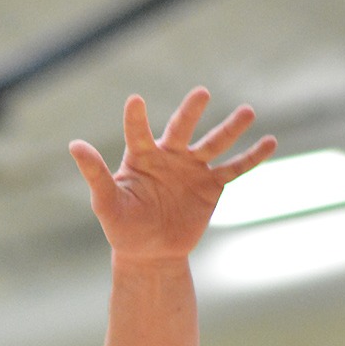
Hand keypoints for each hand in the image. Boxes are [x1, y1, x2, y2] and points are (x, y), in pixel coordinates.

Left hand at [69, 86, 275, 262]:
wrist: (151, 253)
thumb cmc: (123, 227)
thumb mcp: (106, 203)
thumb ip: (95, 174)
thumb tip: (74, 145)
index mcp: (140, 156)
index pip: (137, 133)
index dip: (136, 119)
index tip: (135, 101)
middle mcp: (169, 155)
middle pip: (181, 129)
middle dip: (191, 112)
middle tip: (201, 93)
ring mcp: (193, 168)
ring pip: (214, 143)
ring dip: (230, 128)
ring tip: (247, 111)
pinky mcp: (212, 185)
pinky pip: (234, 169)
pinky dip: (252, 157)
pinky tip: (270, 142)